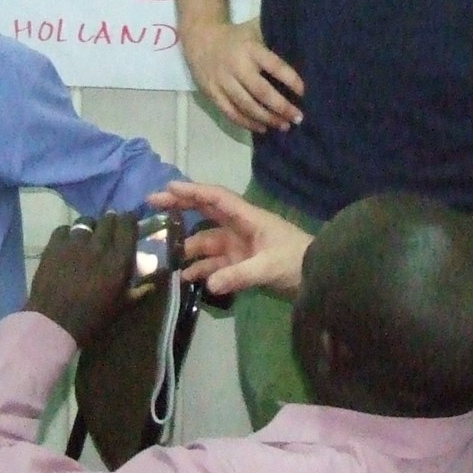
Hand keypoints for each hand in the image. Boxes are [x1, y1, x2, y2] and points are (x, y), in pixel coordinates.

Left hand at [28, 212, 135, 344]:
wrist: (53, 324)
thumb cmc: (92, 319)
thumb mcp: (120, 307)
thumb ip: (138, 292)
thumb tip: (152, 285)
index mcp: (119, 260)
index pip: (128, 225)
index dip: (129, 221)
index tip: (128, 225)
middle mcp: (99, 245)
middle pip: (108, 219)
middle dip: (111, 222)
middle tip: (109, 232)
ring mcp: (75, 243)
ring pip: (86, 221)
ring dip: (90, 227)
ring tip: (87, 237)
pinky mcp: (54, 246)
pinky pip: (64, 229)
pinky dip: (68, 234)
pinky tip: (68, 244)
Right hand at [147, 181, 310, 297]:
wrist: (320, 276)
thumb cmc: (298, 262)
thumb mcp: (269, 267)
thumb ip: (239, 275)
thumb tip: (208, 285)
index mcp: (248, 218)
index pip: (215, 198)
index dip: (192, 191)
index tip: (167, 187)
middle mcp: (240, 228)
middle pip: (205, 212)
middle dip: (180, 207)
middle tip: (152, 204)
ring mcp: (239, 246)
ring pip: (206, 241)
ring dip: (187, 246)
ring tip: (163, 252)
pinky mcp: (241, 264)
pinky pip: (214, 264)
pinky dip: (200, 269)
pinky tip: (185, 277)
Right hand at [180, 18, 304, 133]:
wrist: (200, 38)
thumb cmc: (236, 37)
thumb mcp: (254, 30)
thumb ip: (273, 40)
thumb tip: (304, 52)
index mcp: (250, 49)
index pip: (274, 66)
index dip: (291, 80)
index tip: (303, 92)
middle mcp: (236, 66)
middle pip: (261, 92)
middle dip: (281, 107)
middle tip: (298, 118)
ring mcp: (222, 81)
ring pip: (246, 105)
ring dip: (267, 118)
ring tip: (284, 126)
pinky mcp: (212, 93)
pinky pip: (230, 112)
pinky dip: (247, 123)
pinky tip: (262, 128)